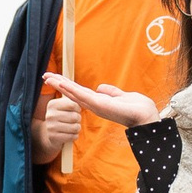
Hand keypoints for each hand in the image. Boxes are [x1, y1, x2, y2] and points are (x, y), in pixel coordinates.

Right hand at [32, 90, 82, 161]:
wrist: (49, 135)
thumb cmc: (61, 116)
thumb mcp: (61, 105)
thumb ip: (66, 94)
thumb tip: (63, 80)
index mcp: (52, 104)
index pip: (73, 105)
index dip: (77, 108)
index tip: (74, 110)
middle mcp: (50, 115)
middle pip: (76, 117)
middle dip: (78, 119)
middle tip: (73, 120)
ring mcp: (51, 127)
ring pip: (76, 127)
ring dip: (77, 128)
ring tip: (71, 127)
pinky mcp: (54, 138)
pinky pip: (73, 136)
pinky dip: (74, 136)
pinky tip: (69, 134)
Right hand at [42, 72, 161, 133]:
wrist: (146, 116)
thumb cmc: (138, 109)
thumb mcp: (123, 96)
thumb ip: (112, 92)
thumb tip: (101, 87)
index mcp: (99, 102)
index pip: (78, 92)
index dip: (66, 85)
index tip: (55, 78)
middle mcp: (94, 105)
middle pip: (72, 93)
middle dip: (59, 84)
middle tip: (45, 76)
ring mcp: (96, 105)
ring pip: (74, 94)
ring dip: (61, 85)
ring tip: (49, 78)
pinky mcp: (99, 105)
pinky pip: (82, 96)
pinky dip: (71, 90)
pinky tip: (62, 84)